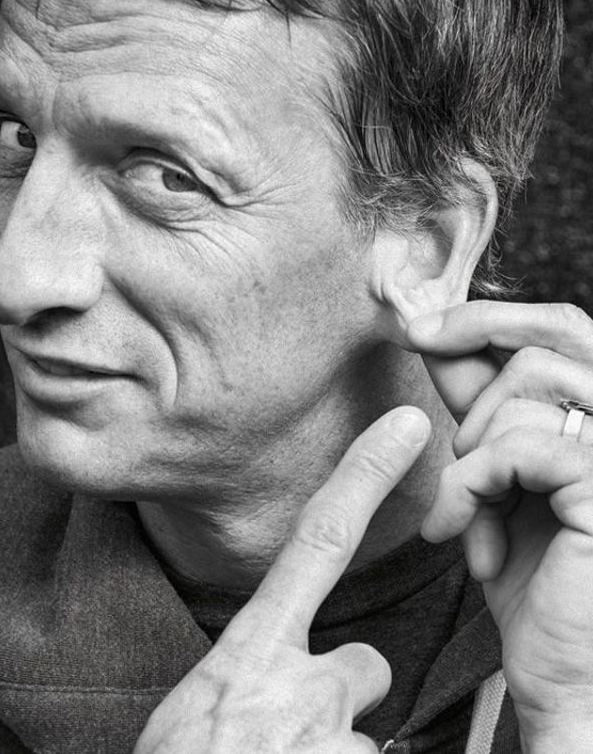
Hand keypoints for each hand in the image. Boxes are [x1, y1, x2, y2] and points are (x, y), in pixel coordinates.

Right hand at [134, 407, 430, 753]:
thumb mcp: (199, 708)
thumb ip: (255, 672)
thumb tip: (302, 672)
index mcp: (249, 654)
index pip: (319, 541)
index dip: (366, 476)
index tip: (408, 428)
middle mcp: (296, 690)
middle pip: (363, 667)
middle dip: (339, 696)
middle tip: (290, 736)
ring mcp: (328, 743)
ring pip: (364, 739)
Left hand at [407, 301, 592, 749]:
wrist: (557, 672)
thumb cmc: (527, 576)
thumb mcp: (493, 473)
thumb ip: (479, 406)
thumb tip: (436, 335)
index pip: (565, 331)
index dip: (491, 314)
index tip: (421, 322)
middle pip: (563, 330)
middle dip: (478, 329)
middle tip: (420, 341)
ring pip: (532, 388)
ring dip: (473, 446)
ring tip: (466, 506)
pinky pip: (520, 447)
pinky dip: (474, 486)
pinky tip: (477, 542)